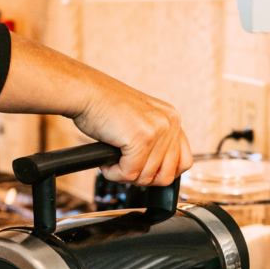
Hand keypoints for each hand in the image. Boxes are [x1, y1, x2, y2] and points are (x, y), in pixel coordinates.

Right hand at [72, 79, 192, 187]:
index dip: (162, 173)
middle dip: (141, 177)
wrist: (85, 91)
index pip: (184, 162)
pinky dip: (113, 173)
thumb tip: (161, 174)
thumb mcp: (141, 122)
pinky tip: (106, 160)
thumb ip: (157, 142)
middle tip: (124, 165)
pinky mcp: (140, 138)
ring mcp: (157, 130)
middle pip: (166, 175)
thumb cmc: (105, 107)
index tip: (144, 171)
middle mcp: (170, 122)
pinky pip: (129, 173)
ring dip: (124, 174)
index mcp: (172, 119)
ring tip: (113, 159)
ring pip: (146, 177)